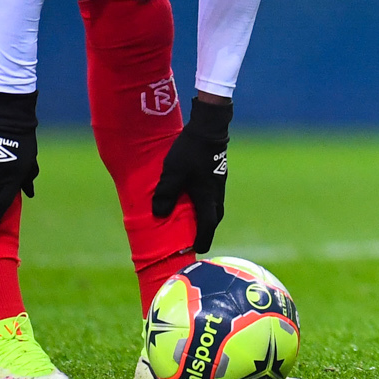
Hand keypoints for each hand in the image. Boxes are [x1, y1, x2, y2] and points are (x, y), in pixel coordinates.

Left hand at [152, 96, 230, 252]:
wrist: (209, 128)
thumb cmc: (190, 152)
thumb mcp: (172, 173)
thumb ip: (165, 194)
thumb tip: (159, 214)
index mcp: (207, 196)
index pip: (207, 225)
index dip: (202, 239)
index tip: (197, 250)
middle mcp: (216, 192)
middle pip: (215, 217)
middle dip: (207, 230)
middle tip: (198, 238)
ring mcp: (219, 181)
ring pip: (216, 205)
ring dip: (207, 215)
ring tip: (196, 220)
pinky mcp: (218, 173)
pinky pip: (214, 195)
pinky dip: (207, 203)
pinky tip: (197, 197)